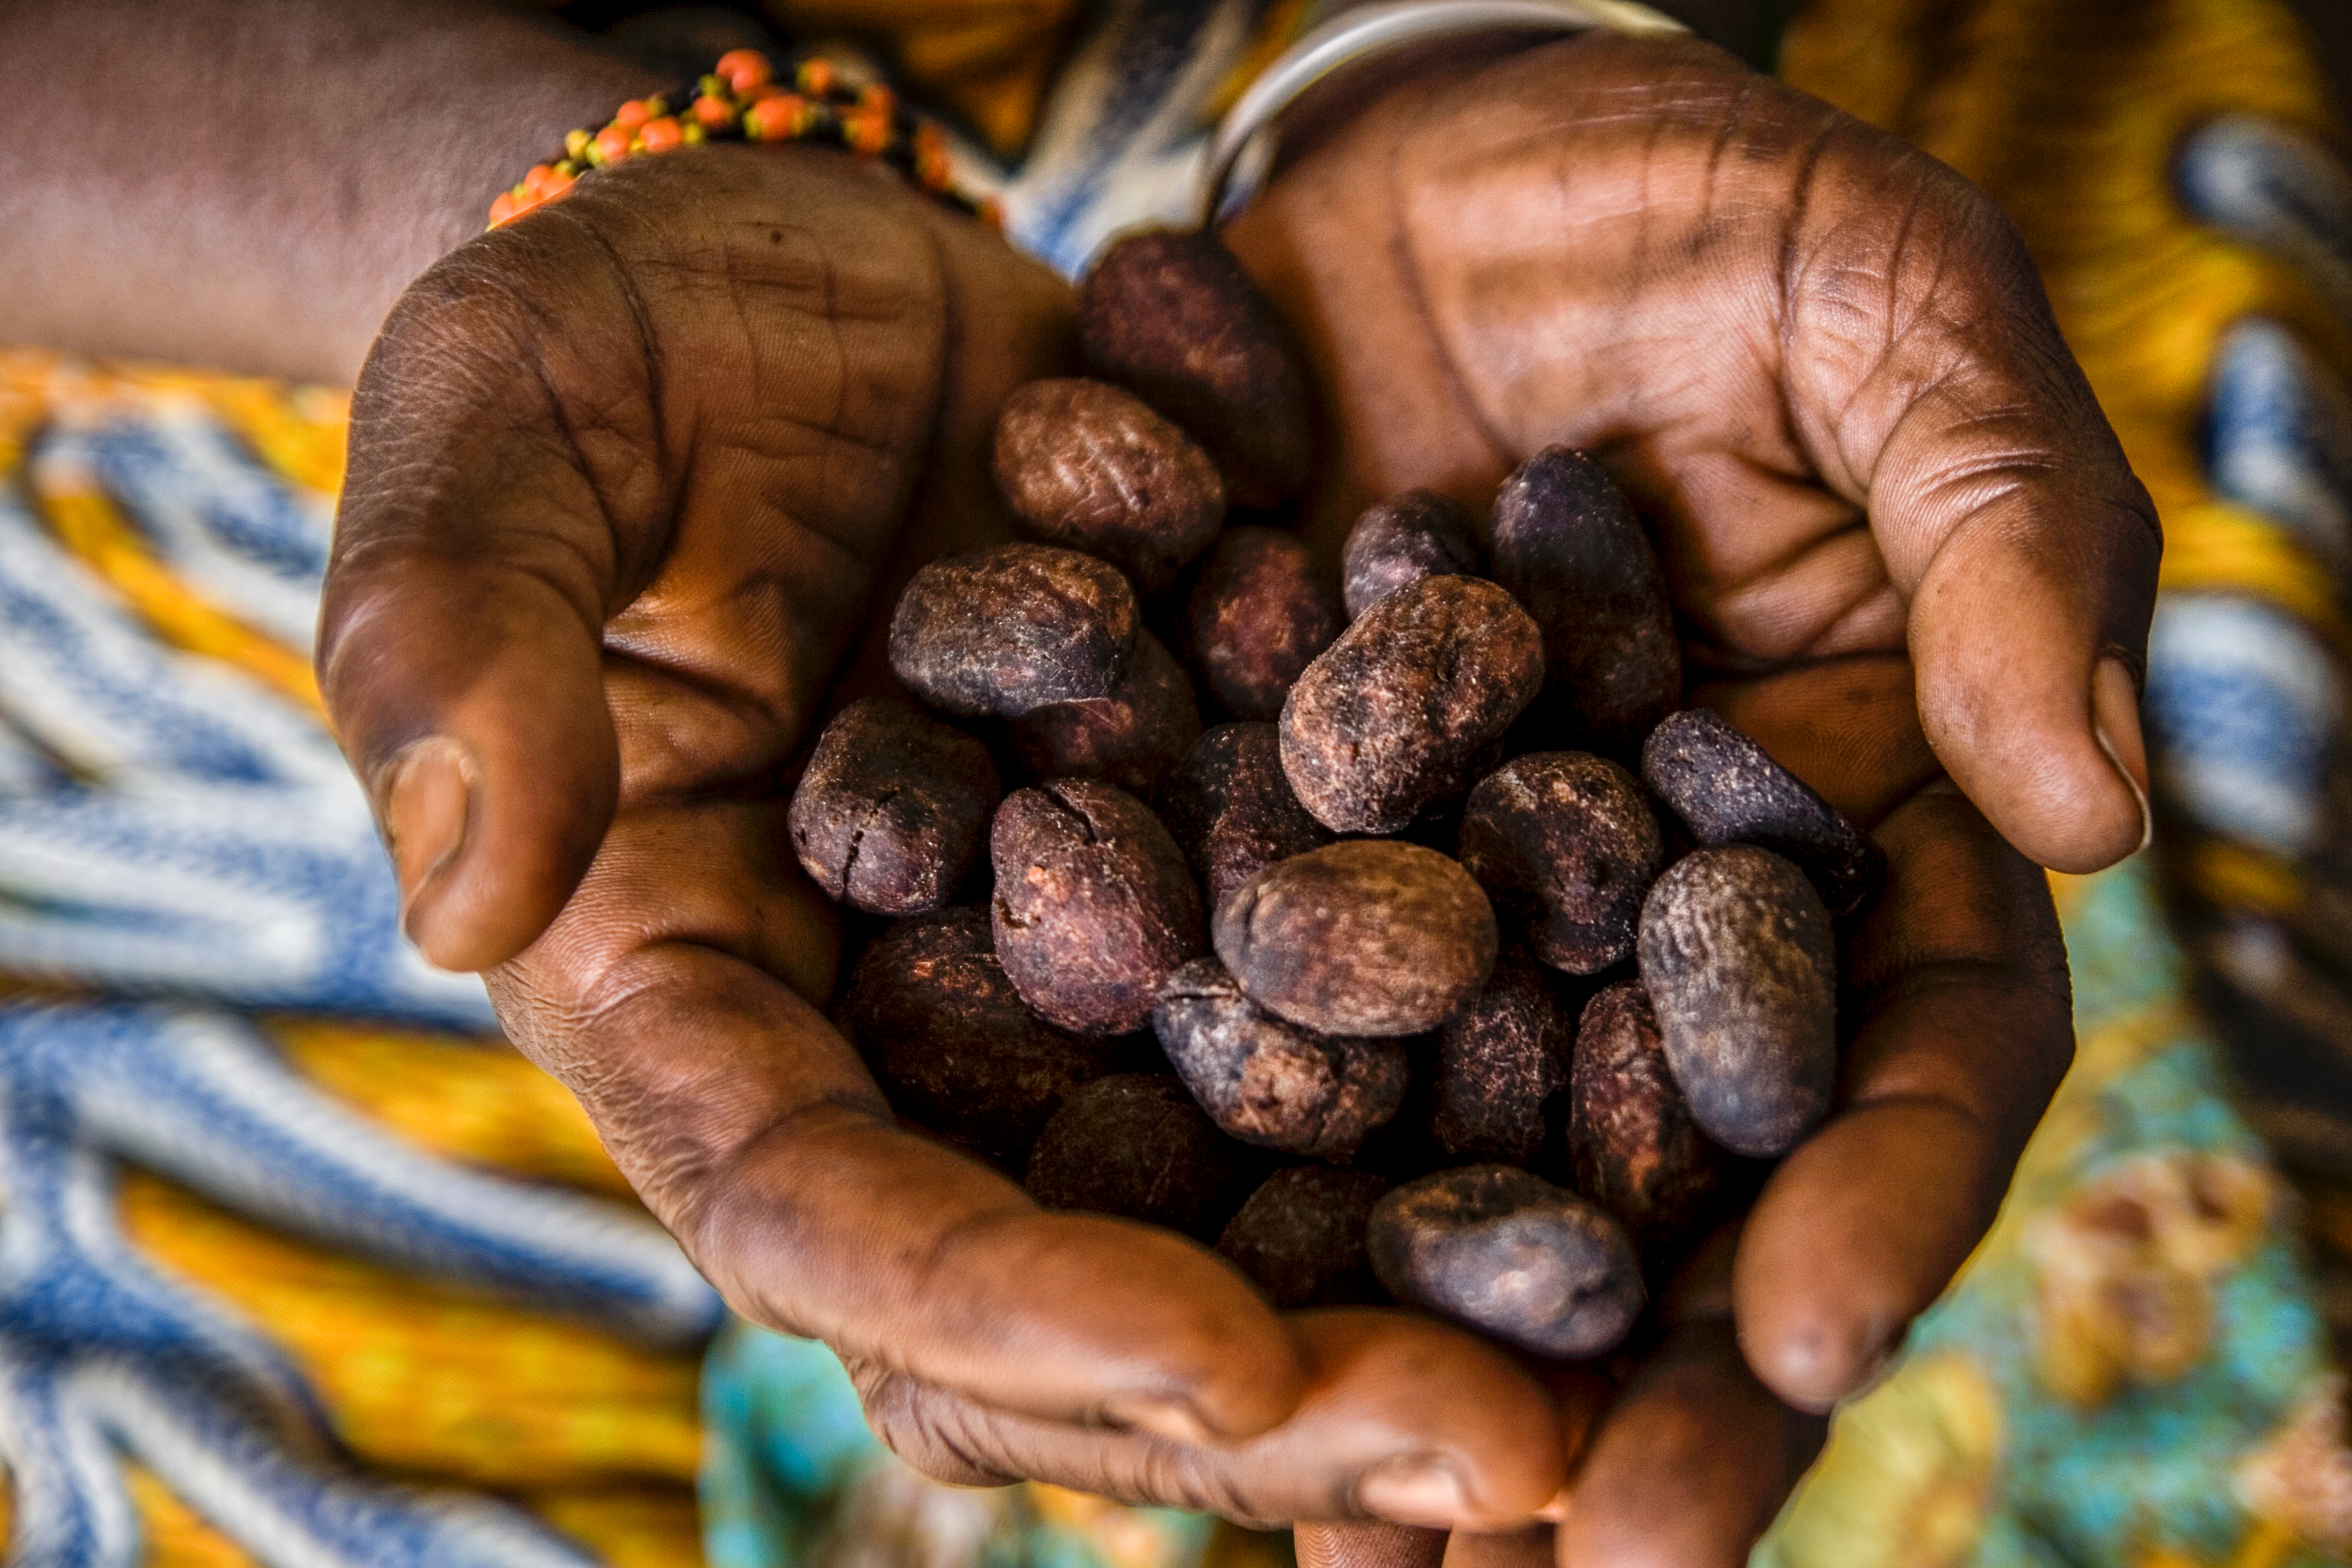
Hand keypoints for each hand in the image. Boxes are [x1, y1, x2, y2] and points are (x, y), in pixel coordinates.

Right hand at [319, 146, 1580, 1529]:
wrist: (803, 268)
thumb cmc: (612, 334)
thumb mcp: (503, 426)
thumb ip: (459, 637)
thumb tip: (458, 898)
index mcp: (687, 990)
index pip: (823, 1215)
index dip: (1005, 1311)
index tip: (1220, 1369)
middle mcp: (882, 1034)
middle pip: (1058, 1280)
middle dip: (1268, 1389)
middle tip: (1507, 1454)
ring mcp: (1051, 977)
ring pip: (1226, 1210)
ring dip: (1415, 1310)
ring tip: (1621, 1372)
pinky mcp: (1194, 882)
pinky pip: (1334, 1038)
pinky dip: (1479, 1111)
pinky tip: (1665, 1157)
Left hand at [1216, 28, 2134, 1562]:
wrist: (1406, 165)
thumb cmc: (1679, 191)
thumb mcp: (1871, 294)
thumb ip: (1995, 528)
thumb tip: (2088, 805)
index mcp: (1851, 815)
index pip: (1901, 1055)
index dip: (1873, 1205)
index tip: (1800, 1344)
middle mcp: (1653, 910)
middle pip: (1677, 1191)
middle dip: (1636, 1385)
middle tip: (1567, 1561)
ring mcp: (1455, 909)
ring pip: (1456, 1182)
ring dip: (1408, 1366)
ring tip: (1359, 1546)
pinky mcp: (1264, 866)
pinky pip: (1232, 1058)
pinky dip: (1206, 1199)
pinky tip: (1150, 1339)